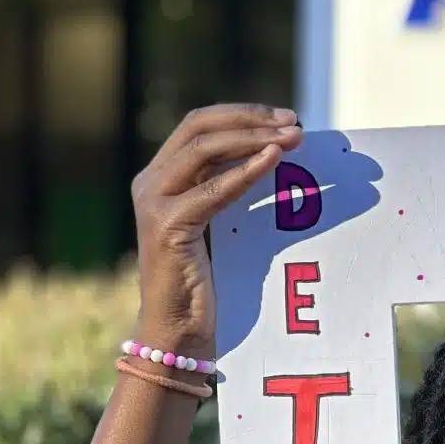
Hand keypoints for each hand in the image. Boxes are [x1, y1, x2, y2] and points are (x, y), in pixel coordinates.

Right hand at [131, 104, 302, 353]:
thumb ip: (231, 190)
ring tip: (292, 138)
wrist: (178, 329)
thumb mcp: (220, 224)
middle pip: (199, 126)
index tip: (286, 118)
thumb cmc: (207, 281)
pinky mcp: (167, 226)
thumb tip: (277, 154)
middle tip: (294, 122)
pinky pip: (212, 190)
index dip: (243, 114)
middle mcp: (150, 182)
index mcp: (160, 176)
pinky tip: (273, 161)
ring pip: (203, 149)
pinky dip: (244, 172)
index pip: (199, 125)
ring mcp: (153, 202)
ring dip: (253, 138)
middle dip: (250, 119)